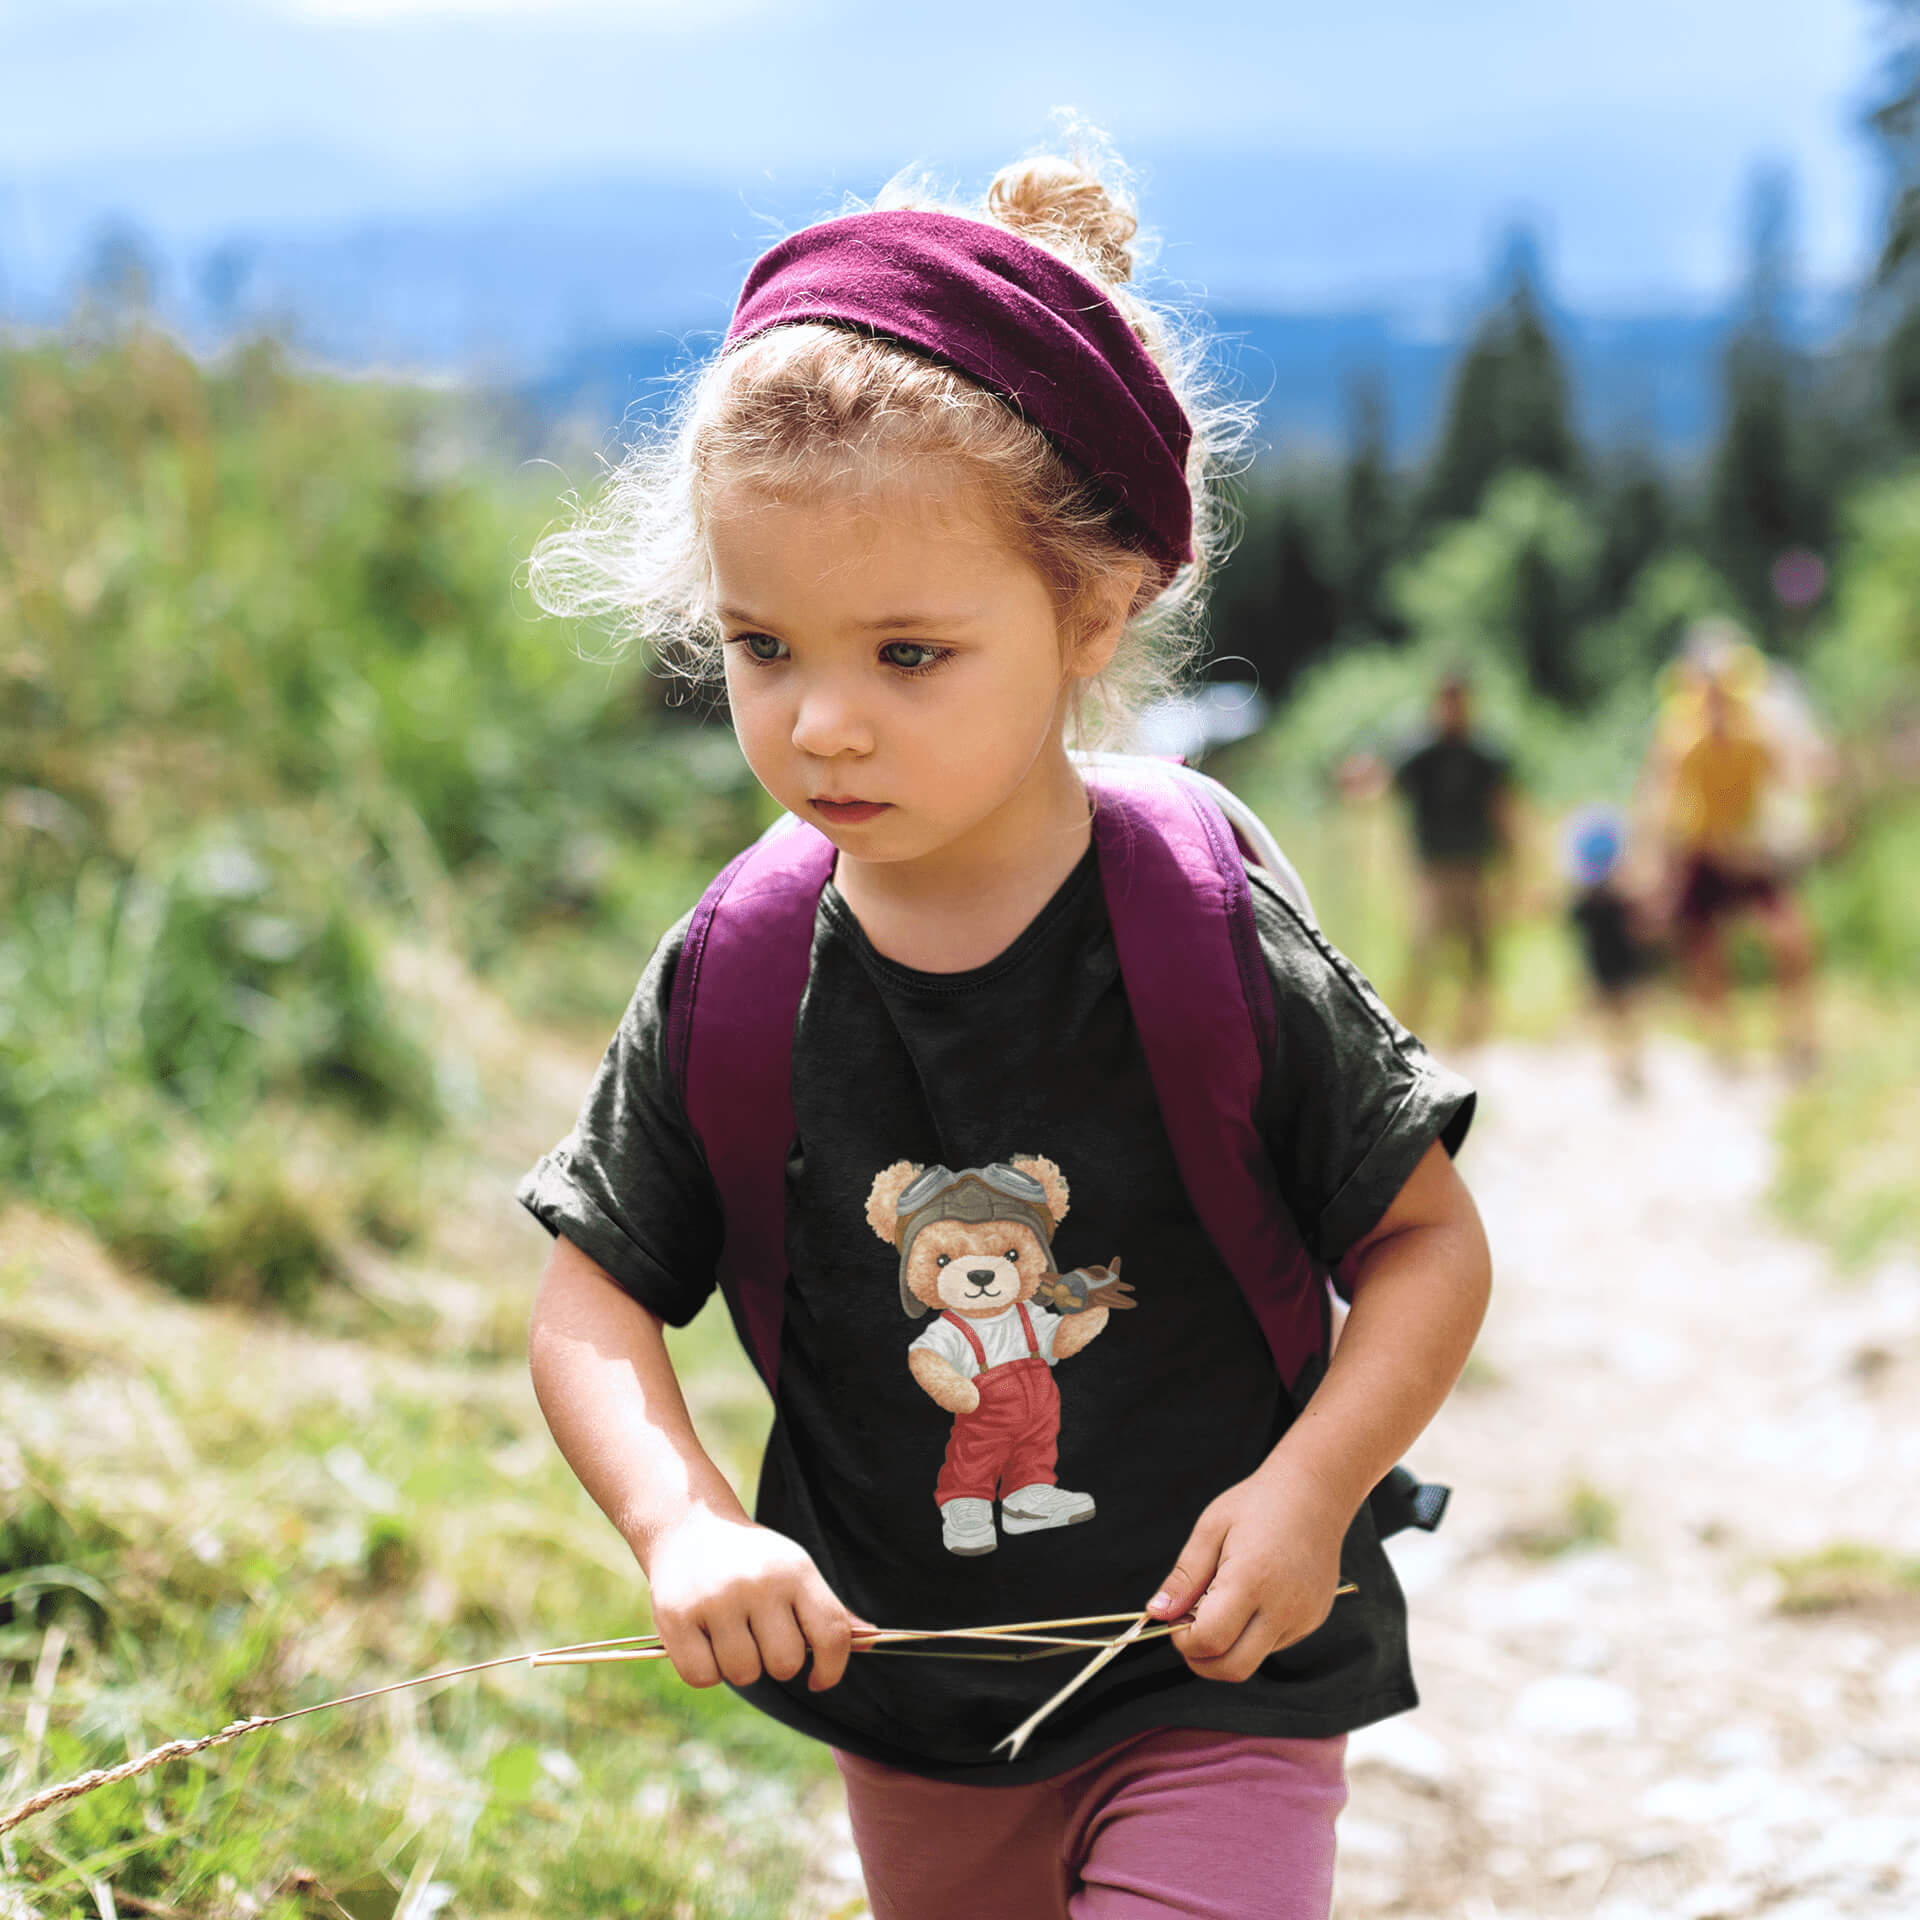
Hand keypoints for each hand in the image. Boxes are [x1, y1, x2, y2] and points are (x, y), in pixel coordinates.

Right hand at [643, 1508, 870, 1692]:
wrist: (688, 1523)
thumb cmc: (752, 1558)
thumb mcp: (795, 1570)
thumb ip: (829, 1609)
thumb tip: (872, 1639)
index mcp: (796, 1570)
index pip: (832, 1634)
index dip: (833, 1669)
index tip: (819, 1679)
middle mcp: (758, 1583)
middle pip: (785, 1664)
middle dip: (776, 1663)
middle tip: (760, 1637)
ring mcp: (716, 1600)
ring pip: (744, 1674)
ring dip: (740, 1666)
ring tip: (730, 1633)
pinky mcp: (676, 1617)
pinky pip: (703, 1677)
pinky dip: (705, 1670)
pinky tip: (704, 1641)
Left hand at [1144, 1465, 1347, 1681]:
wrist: (1315, 1493)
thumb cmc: (1259, 1503)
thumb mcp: (1210, 1529)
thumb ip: (1184, 1577)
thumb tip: (1158, 1613)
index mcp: (1252, 1579)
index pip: (1210, 1641)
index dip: (1183, 1640)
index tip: (1175, 1620)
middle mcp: (1283, 1606)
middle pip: (1233, 1668)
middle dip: (1202, 1659)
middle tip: (1189, 1627)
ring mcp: (1302, 1617)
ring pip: (1254, 1659)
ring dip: (1228, 1645)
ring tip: (1223, 1601)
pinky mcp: (1313, 1621)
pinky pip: (1274, 1644)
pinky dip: (1252, 1634)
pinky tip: (1252, 1598)